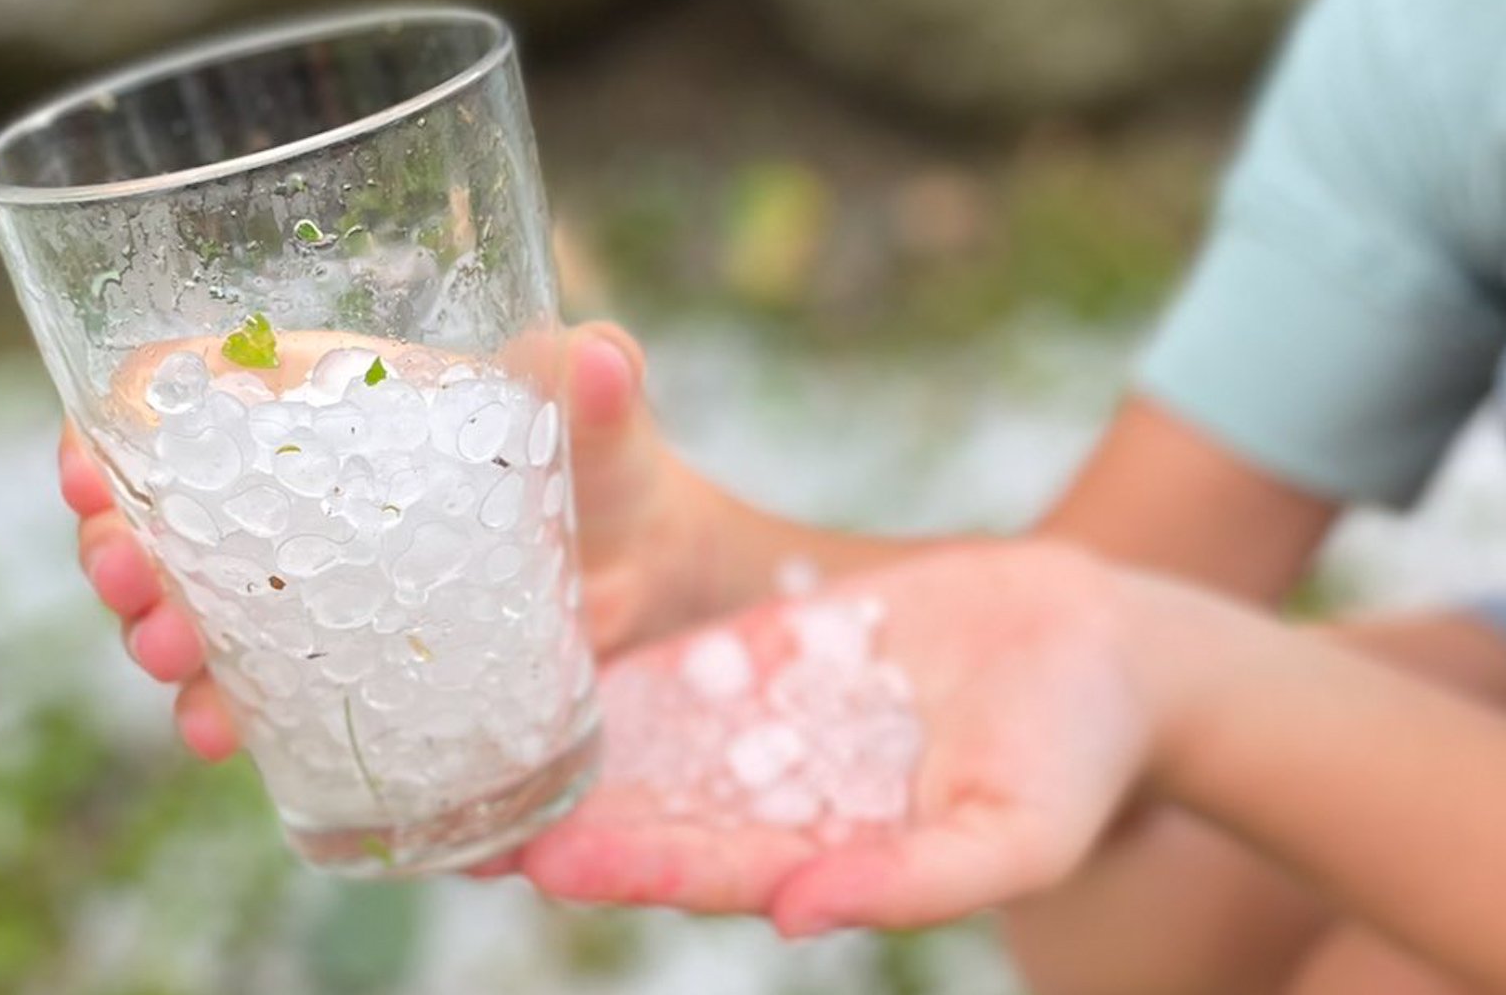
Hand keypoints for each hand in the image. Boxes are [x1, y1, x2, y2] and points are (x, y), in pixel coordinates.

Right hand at [62, 321, 719, 758]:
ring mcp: (309, 596)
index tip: (85, 456)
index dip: (113, 427)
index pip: (182, 407)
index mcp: (329, 414)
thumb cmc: (610, 477)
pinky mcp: (338, 676)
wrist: (651, 590)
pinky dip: (226, 713)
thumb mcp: (604, 427)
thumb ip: (603, 387)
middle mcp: (296, 504)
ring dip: (157, 634)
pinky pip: (256, 696)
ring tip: (173, 657)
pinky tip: (226, 734)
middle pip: (157, 517)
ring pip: (188, 612)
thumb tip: (596, 351)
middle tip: (128, 570)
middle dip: (117, 545)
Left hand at [514, 542, 1188, 934]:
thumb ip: (915, 883)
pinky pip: (675, 656)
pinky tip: (536, 637)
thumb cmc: (1074, 763)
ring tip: (462, 727)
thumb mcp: (1015, 838)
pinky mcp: (760, 651)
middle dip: (563, 812)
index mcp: (822, 858)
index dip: (630, 867)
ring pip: (644, 737)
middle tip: (462, 808)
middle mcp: (774, 800)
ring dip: (563, 739)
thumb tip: (801, 917)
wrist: (1093, 644)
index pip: (706, 870)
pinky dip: (611, 656)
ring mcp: (761, 722)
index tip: (547, 861)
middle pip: (649, 809)